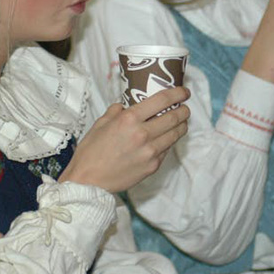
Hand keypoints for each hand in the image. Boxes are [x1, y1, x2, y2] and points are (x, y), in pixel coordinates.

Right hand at [61, 87, 189, 192]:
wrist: (88, 181)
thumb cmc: (91, 151)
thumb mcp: (101, 123)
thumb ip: (116, 111)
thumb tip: (126, 105)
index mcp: (129, 119)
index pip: (162, 100)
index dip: (177, 93)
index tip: (184, 91)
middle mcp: (143, 134)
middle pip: (175, 117)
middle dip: (184, 110)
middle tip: (185, 107)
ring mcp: (150, 151)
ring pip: (176, 134)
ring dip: (182, 125)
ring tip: (181, 122)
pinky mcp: (153, 166)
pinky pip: (167, 149)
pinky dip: (169, 141)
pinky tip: (166, 138)